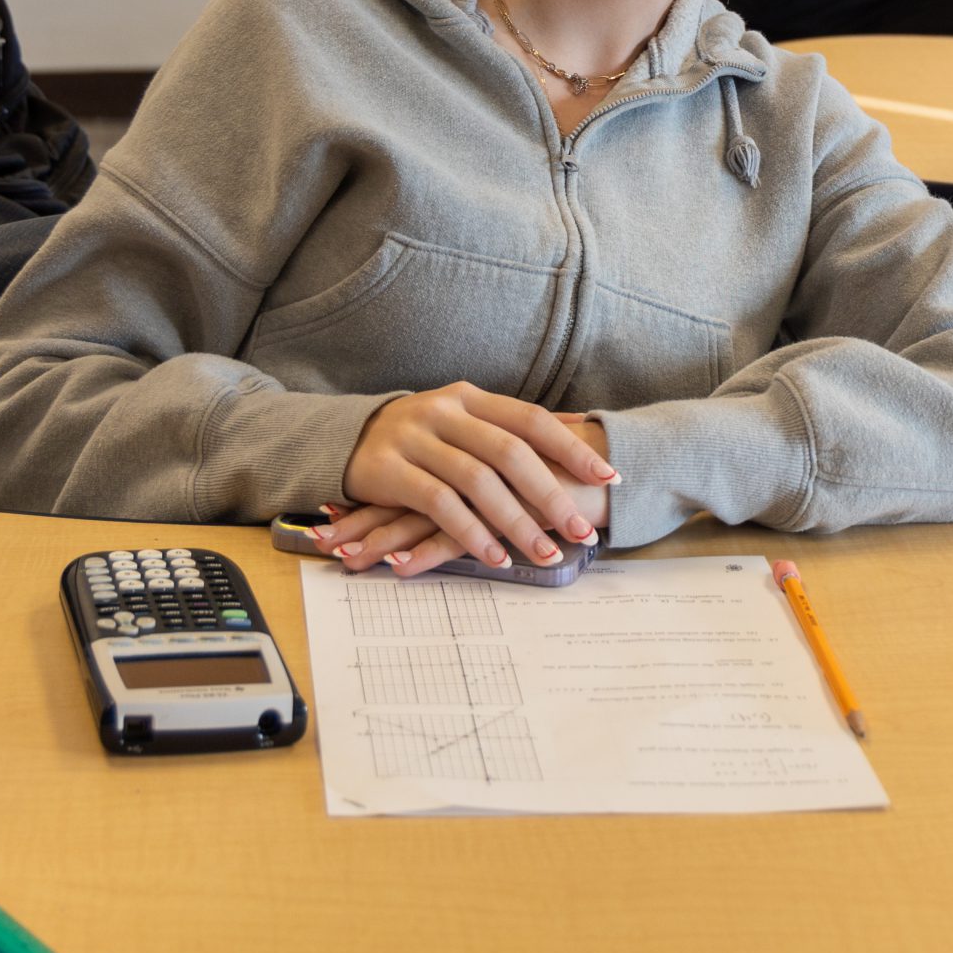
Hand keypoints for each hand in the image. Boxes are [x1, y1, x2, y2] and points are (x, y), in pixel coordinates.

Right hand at [340, 386, 616, 572]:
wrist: (343, 437)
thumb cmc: (422, 435)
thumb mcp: (465, 419)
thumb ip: (513, 428)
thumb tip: (581, 428)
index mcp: (471, 396)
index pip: (531, 420)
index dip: (572, 448)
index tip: (609, 478)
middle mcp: (445, 411)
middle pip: (510, 453)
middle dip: (552, 495)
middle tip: (583, 530)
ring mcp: (414, 438)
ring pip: (477, 482)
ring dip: (516, 523)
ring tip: (546, 552)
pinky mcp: (387, 471)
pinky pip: (438, 505)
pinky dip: (470, 533)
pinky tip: (494, 556)